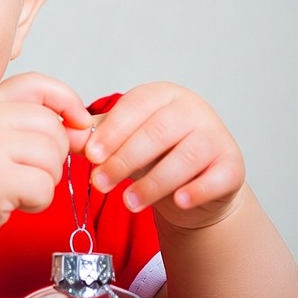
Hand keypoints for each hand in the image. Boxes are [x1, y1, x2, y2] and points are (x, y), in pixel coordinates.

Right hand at [0, 73, 91, 252]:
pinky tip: (12, 204)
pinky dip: (37, 202)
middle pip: (52, 127)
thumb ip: (28, 126)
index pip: (38, 84)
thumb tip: (84, 129)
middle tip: (28, 173)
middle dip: (53, 156)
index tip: (78, 123)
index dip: (67, 100)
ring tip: (15, 188)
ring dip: (44, 181)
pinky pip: (44, 187)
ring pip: (52, 158)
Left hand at [84, 82, 245, 229]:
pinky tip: (179, 201)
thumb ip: (96, 136)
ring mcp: (216, 136)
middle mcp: (192, 109)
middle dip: (124, 160)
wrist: (196, 181)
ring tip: (129, 202)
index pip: (135, 107)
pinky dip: (197, 191)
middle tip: (100, 183)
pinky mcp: (232, 165)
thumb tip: (66, 137)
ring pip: (184, 158)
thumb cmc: (155, 153)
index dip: (112, 131)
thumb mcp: (124, 138)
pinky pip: (216, 178)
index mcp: (162, 95)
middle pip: (157, 133)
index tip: (91, 155)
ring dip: (153, 183)